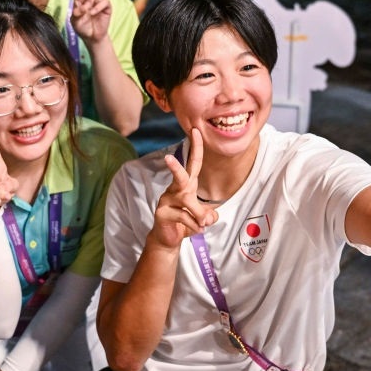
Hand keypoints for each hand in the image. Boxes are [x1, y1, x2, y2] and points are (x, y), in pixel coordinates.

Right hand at [150, 129, 217, 248]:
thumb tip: (209, 216)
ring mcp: (166, 200)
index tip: (196, 130)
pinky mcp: (161, 213)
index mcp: (186, 184)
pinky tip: (196, 230)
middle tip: (168, 157)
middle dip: (175, 167)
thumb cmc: (185, 223)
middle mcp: (174, 189)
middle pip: (179, 175)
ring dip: (199, 214)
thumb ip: (209, 214)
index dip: (195, 147)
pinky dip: (194, 225)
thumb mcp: (202, 218)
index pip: (193, 163)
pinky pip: (183, 216)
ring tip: (203, 224)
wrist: (168, 240)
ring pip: (186, 201)